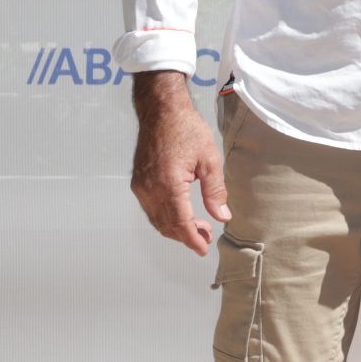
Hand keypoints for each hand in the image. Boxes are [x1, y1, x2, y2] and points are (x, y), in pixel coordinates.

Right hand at [129, 75, 229, 256]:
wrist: (161, 111)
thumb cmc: (187, 130)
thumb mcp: (210, 159)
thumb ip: (215, 191)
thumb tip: (222, 217)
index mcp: (169, 184)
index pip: (180, 222)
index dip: (192, 239)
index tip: (203, 249)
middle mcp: (150, 189)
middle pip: (166, 225)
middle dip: (186, 236)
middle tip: (206, 238)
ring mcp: (141, 187)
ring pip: (156, 219)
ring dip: (175, 228)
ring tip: (198, 228)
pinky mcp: (138, 182)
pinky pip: (150, 209)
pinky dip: (165, 217)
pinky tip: (181, 214)